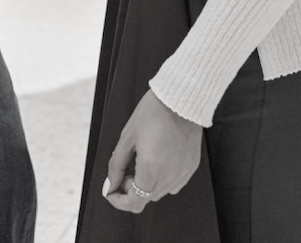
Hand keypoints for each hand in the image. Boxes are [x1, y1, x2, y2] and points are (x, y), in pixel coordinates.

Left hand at [103, 90, 201, 213]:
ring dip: (147, 184)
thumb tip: (110, 186)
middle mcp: (169, 176)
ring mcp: (183, 173)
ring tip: (143, 160)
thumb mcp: (127, 138)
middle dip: (132, 189)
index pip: (134, 203)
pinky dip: (163, 179)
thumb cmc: (152, 113)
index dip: (119, 201)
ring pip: (161, 192)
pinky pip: (174, 183)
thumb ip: (116, 166)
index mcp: (151, 170)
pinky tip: (159, 160)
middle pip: (146, 198)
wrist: (180, 98)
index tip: (112, 191)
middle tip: (127, 167)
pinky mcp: (191, 166)